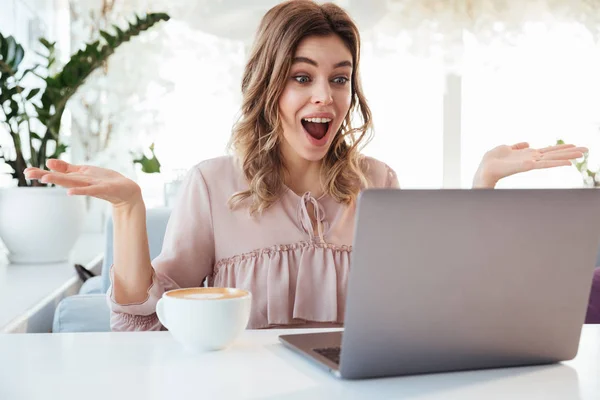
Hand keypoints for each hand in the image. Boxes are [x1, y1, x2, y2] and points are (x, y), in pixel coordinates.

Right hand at [24, 159, 142, 207]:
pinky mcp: (104, 189)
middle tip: (27, 173)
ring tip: (44, 178)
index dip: (42, 172)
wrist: (127, 191)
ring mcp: (92, 186)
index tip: (26, 172)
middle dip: (45, 175)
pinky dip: (81, 191)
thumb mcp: (85, 171)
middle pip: (62, 178)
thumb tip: (48, 162)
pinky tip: (70, 192)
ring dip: (59, 180)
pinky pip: (91, 190)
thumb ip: (67, 168)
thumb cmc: (105, 181)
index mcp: (77, 178)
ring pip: (74, 182)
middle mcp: (82, 183)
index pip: (58, 174)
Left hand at [473, 142, 586, 187]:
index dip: (561, 147)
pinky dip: (557, 163)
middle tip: (587, 149)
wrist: (484, 169)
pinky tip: (569, 163)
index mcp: (528, 154)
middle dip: (570, 151)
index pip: (548, 150)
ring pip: (553, 158)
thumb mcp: (505, 148)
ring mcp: (531, 163)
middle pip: (555, 153)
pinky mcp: (528, 166)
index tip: (575, 145)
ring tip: (583, 154)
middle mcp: (532, 159)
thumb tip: (527, 143)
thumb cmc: (492, 160)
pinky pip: (545, 164)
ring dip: (568, 155)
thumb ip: (517, 146)